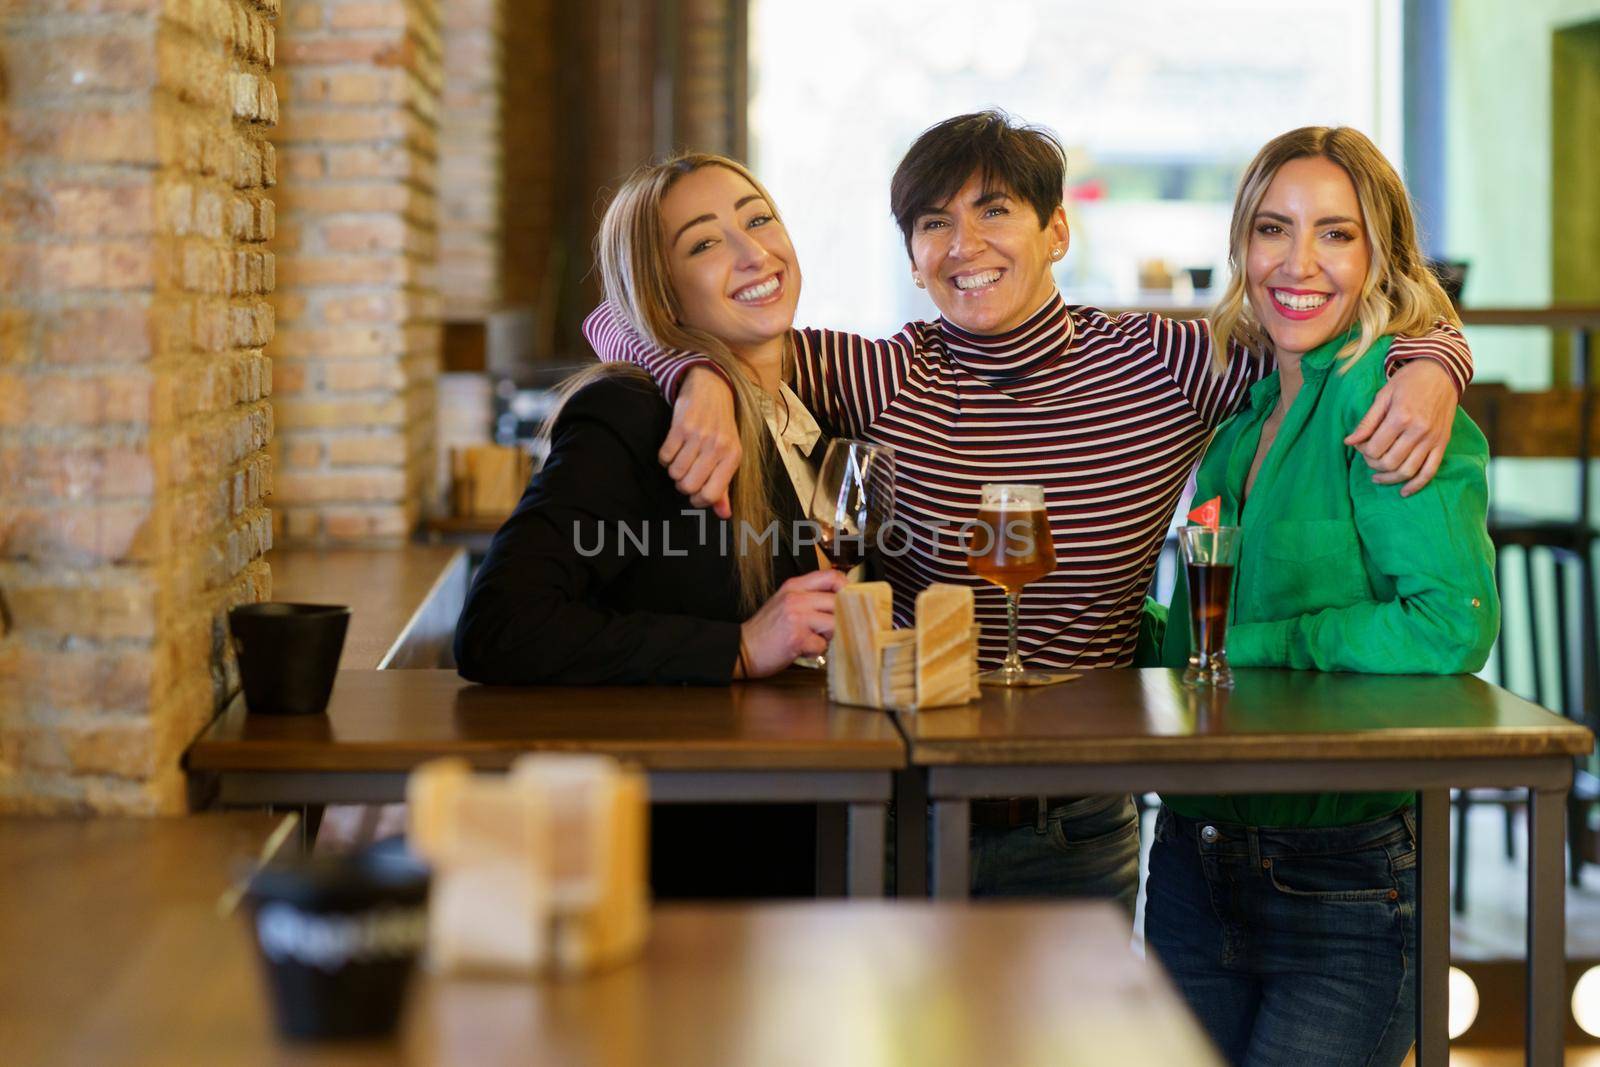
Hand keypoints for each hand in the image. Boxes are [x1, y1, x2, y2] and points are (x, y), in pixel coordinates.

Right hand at [658, 367, 740, 518]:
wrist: (712, 389)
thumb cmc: (721, 428)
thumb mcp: (729, 455)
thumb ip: (725, 487)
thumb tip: (724, 515)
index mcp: (732, 457)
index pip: (711, 494)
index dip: (698, 500)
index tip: (696, 494)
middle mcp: (717, 446)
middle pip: (688, 486)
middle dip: (683, 486)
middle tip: (687, 475)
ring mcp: (698, 435)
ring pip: (674, 472)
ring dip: (674, 471)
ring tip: (682, 459)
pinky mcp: (680, 426)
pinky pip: (664, 456)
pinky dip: (665, 457)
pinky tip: (674, 448)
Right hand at [737, 570, 849, 677]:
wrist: (741, 649)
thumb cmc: (766, 630)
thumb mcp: (785, 602)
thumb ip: (809, 597)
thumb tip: (841, 600)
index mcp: (794, 585)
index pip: (832, 576)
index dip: (846, 588)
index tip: (849, 601)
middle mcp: (795, 597)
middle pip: (838, 601)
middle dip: (840, 618)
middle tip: (829, 629)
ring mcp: (796, 616)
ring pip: (834, 623)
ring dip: (828, 636)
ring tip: (813, 639)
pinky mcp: (796, 637)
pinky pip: (822, 644)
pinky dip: (816, 651)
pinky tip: (802, 649)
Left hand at [1344, 359, 1455, 496]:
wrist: (1442, 372)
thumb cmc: (1409, 381)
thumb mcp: (1383, 396)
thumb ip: (1367, 422)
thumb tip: (1349, 442)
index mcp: (1401, 417)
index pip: (1375, 448)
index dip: (1363, 452)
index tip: (1360, 446)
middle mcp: (1418, 430)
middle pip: (1389, 462)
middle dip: (1373, 465)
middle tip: (1368, 458)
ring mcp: (1433, 439)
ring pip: (1407, 471)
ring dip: (1389, 478)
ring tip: (1378, 476)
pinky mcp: (1442, 443)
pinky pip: (1430, 471)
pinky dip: (1416, 485)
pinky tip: (1404, 491)